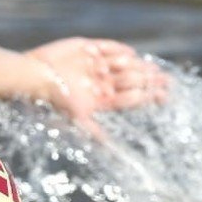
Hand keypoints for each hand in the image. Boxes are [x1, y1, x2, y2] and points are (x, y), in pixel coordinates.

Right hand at [25, 38, 167, 139]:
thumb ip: (98, 133)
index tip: (165, 95)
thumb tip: (116, 154)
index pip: (132, 98)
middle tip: (168, 81)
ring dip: (139, 66)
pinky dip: (120, 50)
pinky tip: (132, 54)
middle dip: (151, 81)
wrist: (33, 77)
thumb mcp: (79, 121)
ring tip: (154, 69)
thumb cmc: (55, 102)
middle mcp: (101, 82)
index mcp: (102, 100)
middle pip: (132, 80)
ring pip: (124, 64)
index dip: (149, 96)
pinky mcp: (86, 48)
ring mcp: (95, 65)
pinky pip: (107, 47)